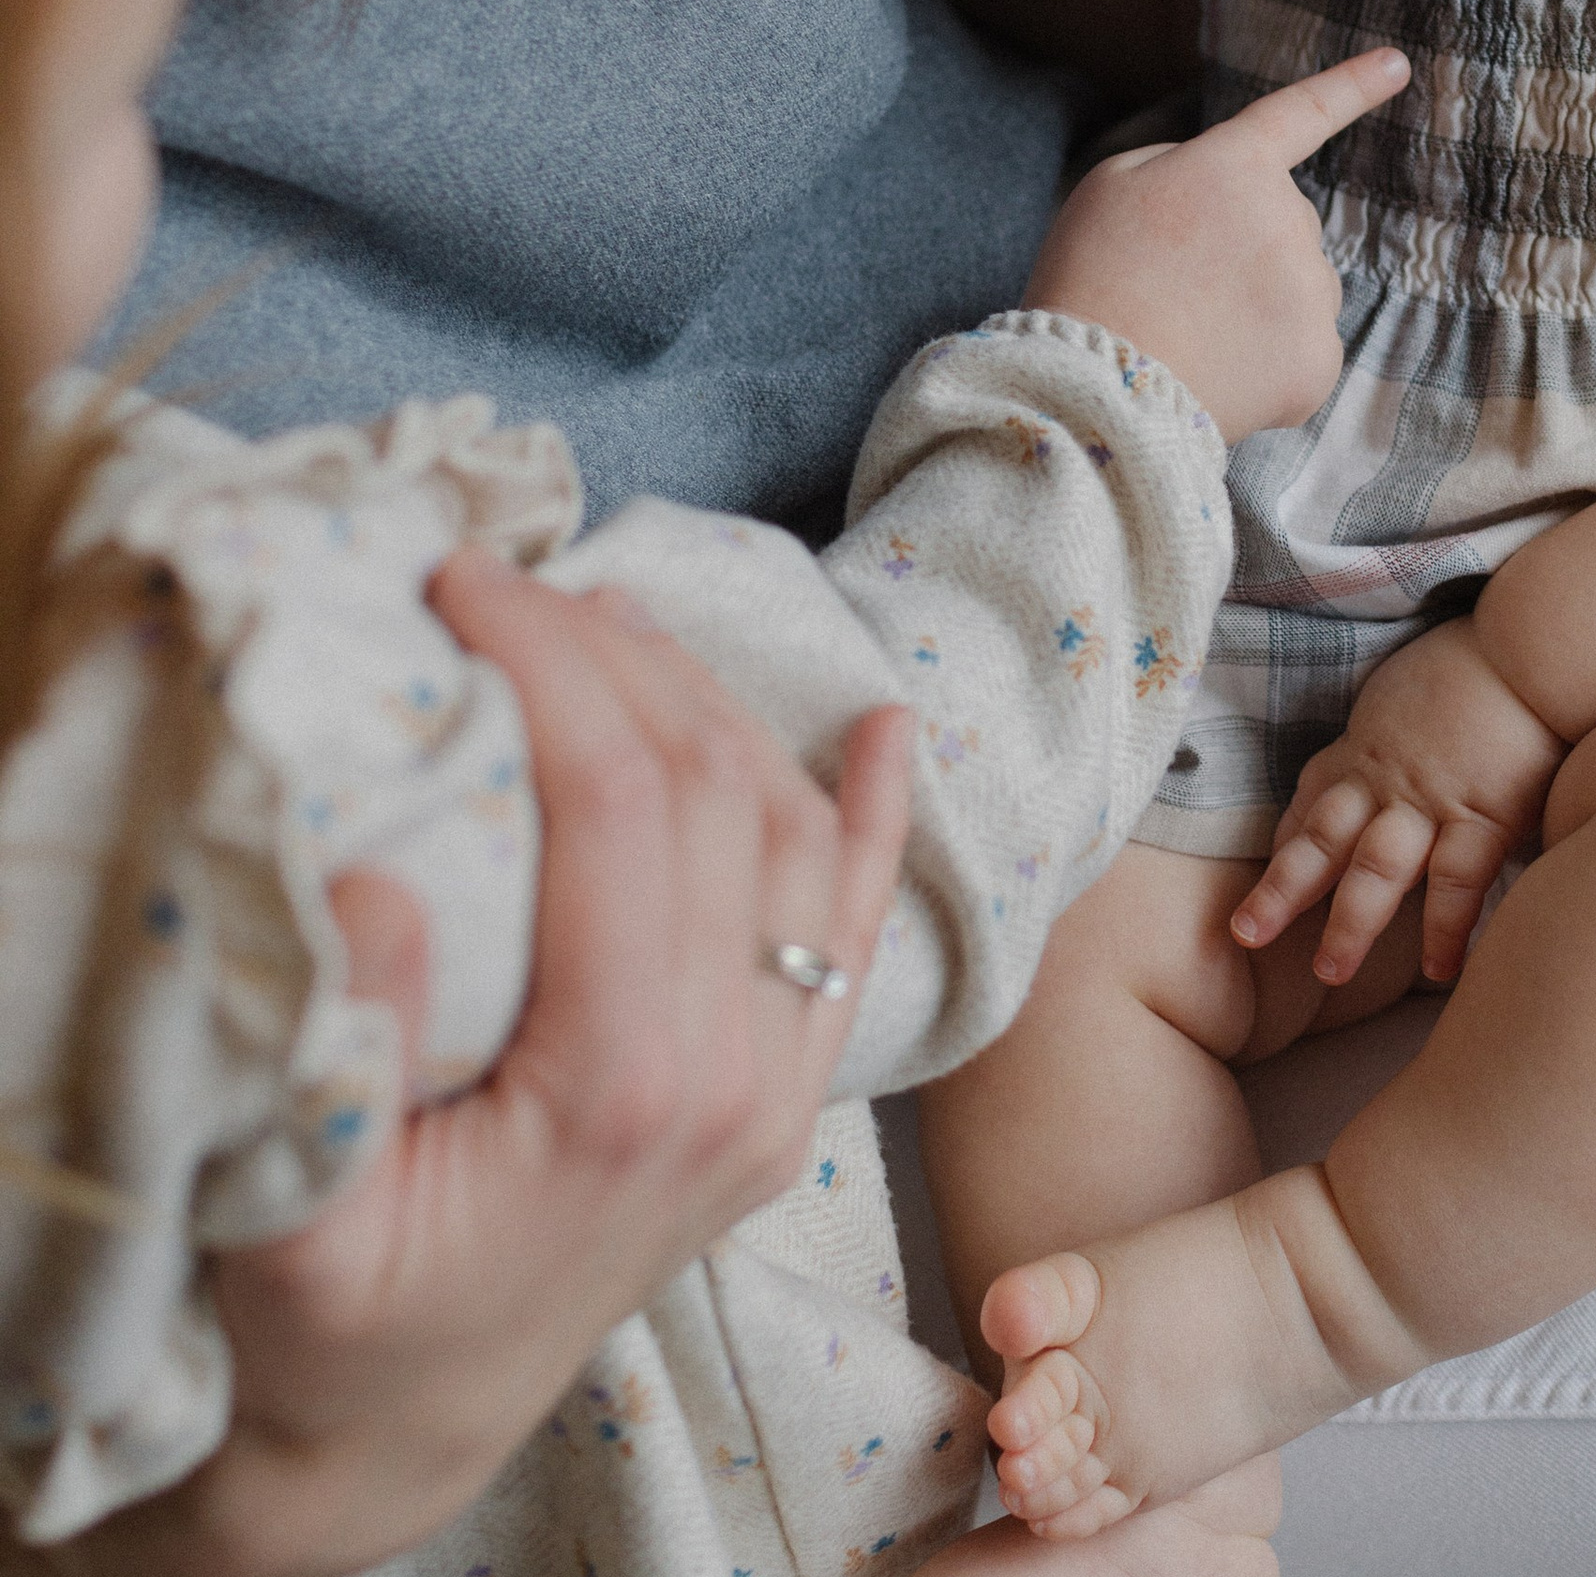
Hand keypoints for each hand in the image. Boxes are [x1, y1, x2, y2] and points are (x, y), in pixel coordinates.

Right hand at [76, 552, 912, 1576]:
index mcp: (625, 1089)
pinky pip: (861, 927)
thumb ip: (341, 1045)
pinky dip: (876, 815)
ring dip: (714, 703)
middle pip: (714, 790)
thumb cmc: (329, 1331)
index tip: (465, 579)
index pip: (622, 805)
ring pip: (792, 832)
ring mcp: (780, 1085)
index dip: (551, 664)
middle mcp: (737, 1076)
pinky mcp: (786, 1092)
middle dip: (617, 656)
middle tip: (516, 582)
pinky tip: (884, 725)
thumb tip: (379, 863)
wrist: (404, 1435)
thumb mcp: (291, 1218)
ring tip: (613, 622)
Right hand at [1022, 46, 1408, 441]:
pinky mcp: (1318, 360)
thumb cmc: (1091, 280)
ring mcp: (1312, 291)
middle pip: (1283, 224)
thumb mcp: (1112, 186)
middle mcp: (1290, 217)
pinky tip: (1218, 375)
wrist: (1097, 391)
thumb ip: (1181, 165)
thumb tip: (1233, 190)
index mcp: (1235, 165)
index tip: (1396, 64)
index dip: (1350, 86)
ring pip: (1297, 290)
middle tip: (1173, 289)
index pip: (1302, 114)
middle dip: (1243, 249)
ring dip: (1257, 307)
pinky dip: (1267, 365)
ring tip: (1189, 337)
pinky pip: (1302, 351)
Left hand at [1229, 616, 1565, 986]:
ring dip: (1349, 923)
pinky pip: (1456, 882)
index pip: (1311, 801)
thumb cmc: (1483, 657)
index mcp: (1367, 746)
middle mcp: (1384, 779)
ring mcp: (1430, 801)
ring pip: (1374, 870)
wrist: (1531, 645)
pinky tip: (1439, 971)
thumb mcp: (1417, 687)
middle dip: (1281, 891)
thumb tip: (1408, 757)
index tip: (1266, 879)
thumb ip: (1403, 732)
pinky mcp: (1483, 815)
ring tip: (1329, 973)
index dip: (1285, 842)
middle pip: (1320, 840)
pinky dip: (1445, 927)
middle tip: (1245, 935)